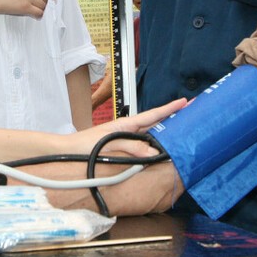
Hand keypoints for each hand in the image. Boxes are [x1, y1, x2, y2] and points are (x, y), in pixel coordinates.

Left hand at [67, 98, 188, 157]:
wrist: (66, 151)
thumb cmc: (83, 146)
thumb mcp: (109, 144)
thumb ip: (131, 146)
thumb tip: (152, 152)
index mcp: (126, 124)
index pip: (153, 114)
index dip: (170, 109)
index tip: (185, 102)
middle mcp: (127, 129)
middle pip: (155, 124)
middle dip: (172, 120)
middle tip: (190, 119)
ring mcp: (124, 138)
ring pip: (149, 136)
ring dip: (163, 135)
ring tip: (180, 136)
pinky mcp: (120, 148)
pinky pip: (141, 146)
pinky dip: (152, 148)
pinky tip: (158, 154)